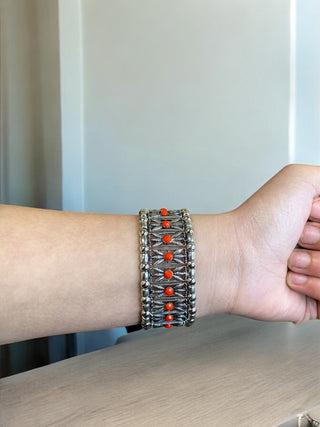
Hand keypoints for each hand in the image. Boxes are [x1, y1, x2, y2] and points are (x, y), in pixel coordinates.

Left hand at [222, 164, 319, 322]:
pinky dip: (315, 287)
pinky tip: (291, 279)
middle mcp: (317, 245)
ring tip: (290, 260)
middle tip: (298, 237)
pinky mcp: (313, 302)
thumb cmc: (258, 223)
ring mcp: (316, 273)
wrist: (236, 259)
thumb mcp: (299, 179)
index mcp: (317, 219)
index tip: (310, 212)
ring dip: (317, 264)